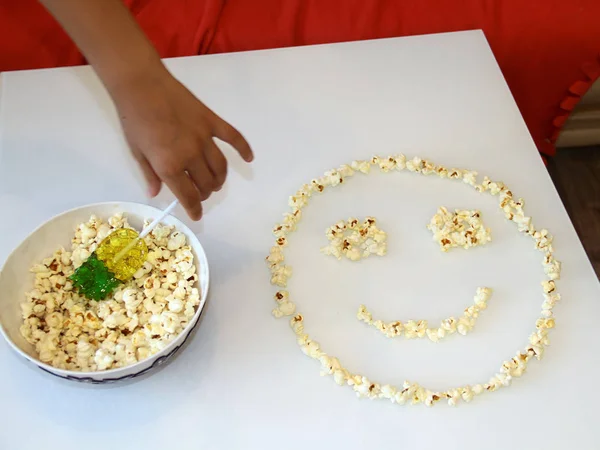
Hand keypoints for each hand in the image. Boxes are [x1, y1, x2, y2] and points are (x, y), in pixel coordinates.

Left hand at [111, 68, 252, 219]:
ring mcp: (204, 138)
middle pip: (207, 184)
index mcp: (170, 166)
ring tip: (215, 182)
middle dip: (204, 194)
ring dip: (219, 180)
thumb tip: (156, 193)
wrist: (142, 85)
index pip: (188, 196)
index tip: (196, 215)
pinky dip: (244, 149)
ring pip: (220, 168)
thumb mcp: (136, 151)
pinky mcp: (212, 122)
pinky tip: (249, 158)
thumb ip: (150, 174)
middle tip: (199, 193)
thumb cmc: (133, 119)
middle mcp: (191, 156)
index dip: (194, 209)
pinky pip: (233, 138)